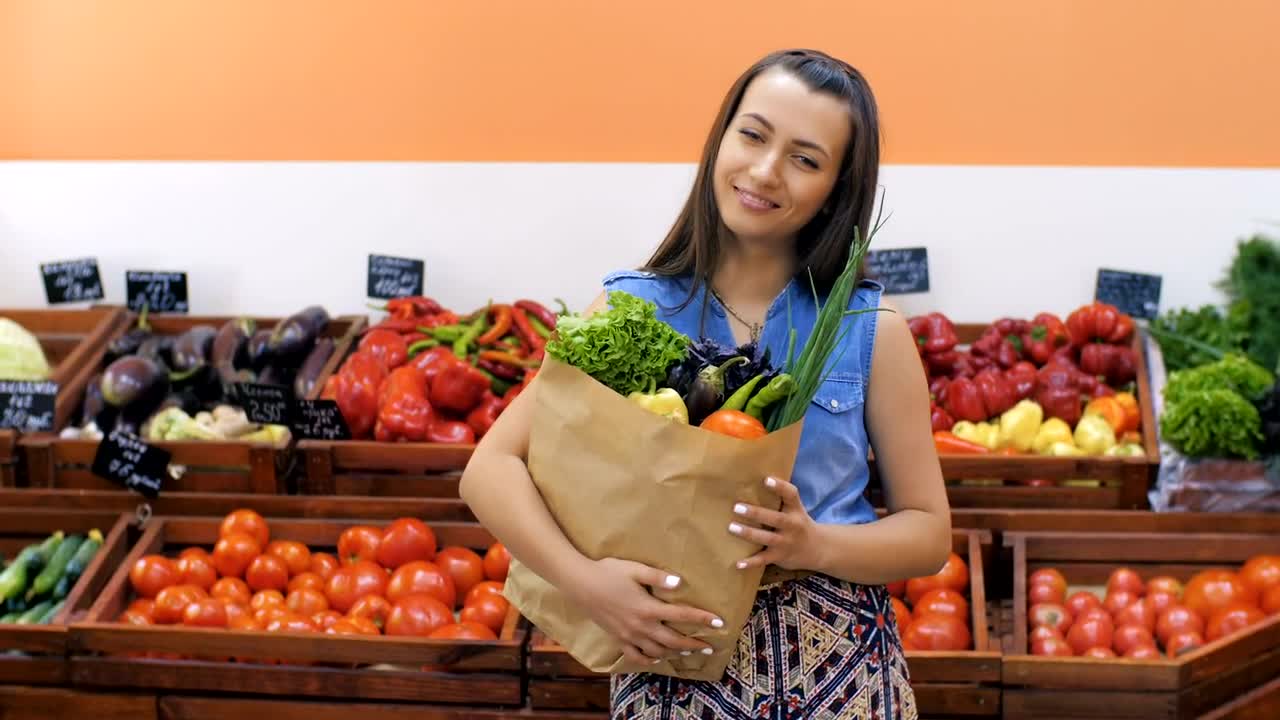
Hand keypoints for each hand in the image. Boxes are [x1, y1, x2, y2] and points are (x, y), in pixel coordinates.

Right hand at [564, 557, 723, 663]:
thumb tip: (679, 583)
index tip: (719, 623)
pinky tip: (658, 658)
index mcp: (648, 607)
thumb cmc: (608, 572)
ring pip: (657, 651)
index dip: (702, 619)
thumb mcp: (634, 569)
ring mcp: (628, 635)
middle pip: (673, 640)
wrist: (579, 584)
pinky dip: (649, 660)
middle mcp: (640, 625)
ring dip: (675, 652)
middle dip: (694, 644)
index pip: (681, 615)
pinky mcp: (617, 638)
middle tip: (710, 646)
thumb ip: (657, 577)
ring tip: (688, 651)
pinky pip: (636, 656)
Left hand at [729, 476, 819, 570]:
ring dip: (749, 533)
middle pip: (776, 518)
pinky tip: (738, 563)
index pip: (791, 495)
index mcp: (796, 510)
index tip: (766, 479)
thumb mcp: (795, 509)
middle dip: (756, 513)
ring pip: (767, 538)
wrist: (818, 549)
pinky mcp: (780, 556)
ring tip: (731, 527)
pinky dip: (751, 562)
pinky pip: (764, 560)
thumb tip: (751, 482)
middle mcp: (793, 525)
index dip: (780, 486)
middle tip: (737, 507)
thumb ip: (780, 499)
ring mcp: (786, 542)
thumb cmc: (798, 523)